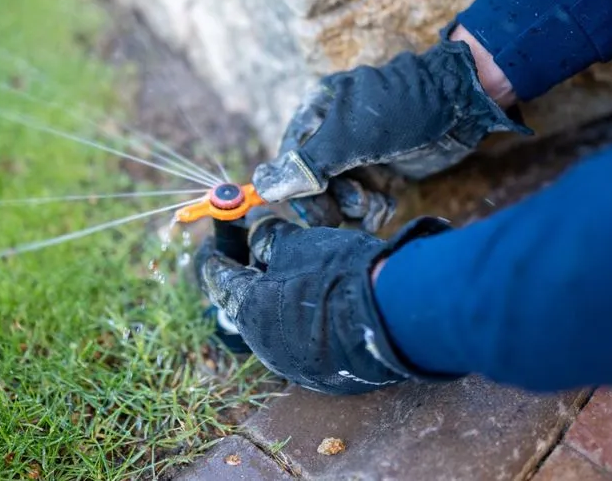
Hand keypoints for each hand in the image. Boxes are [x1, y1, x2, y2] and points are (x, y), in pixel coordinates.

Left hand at [196, 211, 455, 394]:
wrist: (395, 318)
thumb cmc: (341, 275)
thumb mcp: (302, 246)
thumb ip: (274, 240)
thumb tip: (258, 232)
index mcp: (249, 310)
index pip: (222, 281)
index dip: (218, 262)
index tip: (215, 252)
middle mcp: (264, 344)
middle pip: (248, 307)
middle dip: (252, 283)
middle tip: (258, 262)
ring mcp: (295, 365)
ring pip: (276, 329)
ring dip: (280, 306)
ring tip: (297, 281)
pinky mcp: (324, 378)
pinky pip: (305, 346)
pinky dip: (305, 326)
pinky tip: (323, 308)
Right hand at [252, 36, 528, 229]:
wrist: (464, 105)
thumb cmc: (404, 110)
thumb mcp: (352, 136)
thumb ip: (309, 163)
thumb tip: (265, 186)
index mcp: (318, 114)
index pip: (291, 160)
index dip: (298, 189)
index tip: (314, 212)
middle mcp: (334, 134)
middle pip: (313, 182)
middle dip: (331, 202)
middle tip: (352, 209)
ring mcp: (359, 153)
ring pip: (340, 195)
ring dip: (355, 207)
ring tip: (376, 202)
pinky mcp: (383, 170)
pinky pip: (365, 199)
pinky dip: (374, 208)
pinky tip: (388, 204)